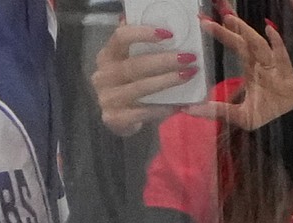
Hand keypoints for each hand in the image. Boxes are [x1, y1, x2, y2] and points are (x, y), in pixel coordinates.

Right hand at [91, 20, 199, 136]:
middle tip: (189, 58)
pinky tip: (179, 105)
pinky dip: (163, 108)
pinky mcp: (114, 118)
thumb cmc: (131, 87)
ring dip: (167, 81)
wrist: (120, 121)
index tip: (168, 35)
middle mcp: (103, 75)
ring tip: (188, 75)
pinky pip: (143, 112)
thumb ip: (140, 49)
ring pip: (140, 88)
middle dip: (164, 61)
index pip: (120, 38)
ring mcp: (107, 97)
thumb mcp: (131, 64)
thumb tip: (162, 31)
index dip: (143, 34)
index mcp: (107, 56)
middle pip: (135, 64)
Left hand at [195, 8, 292, 131]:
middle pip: (244, 40)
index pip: (234, 44)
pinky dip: (277, 43)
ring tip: (230, 20)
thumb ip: (216, 111)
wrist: (291, 124)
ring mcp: (274, 67)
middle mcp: (261, 62)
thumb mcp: (239, 116)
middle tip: (213, 15)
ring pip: (259, 45)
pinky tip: (270, 30)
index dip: (221, 32)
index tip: (204, 22)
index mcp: (250, 67)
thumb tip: (188, 109)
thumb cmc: (267, 115)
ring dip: (246, 32)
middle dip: (231, 27)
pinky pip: (282, 55)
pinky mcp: (287, 74)